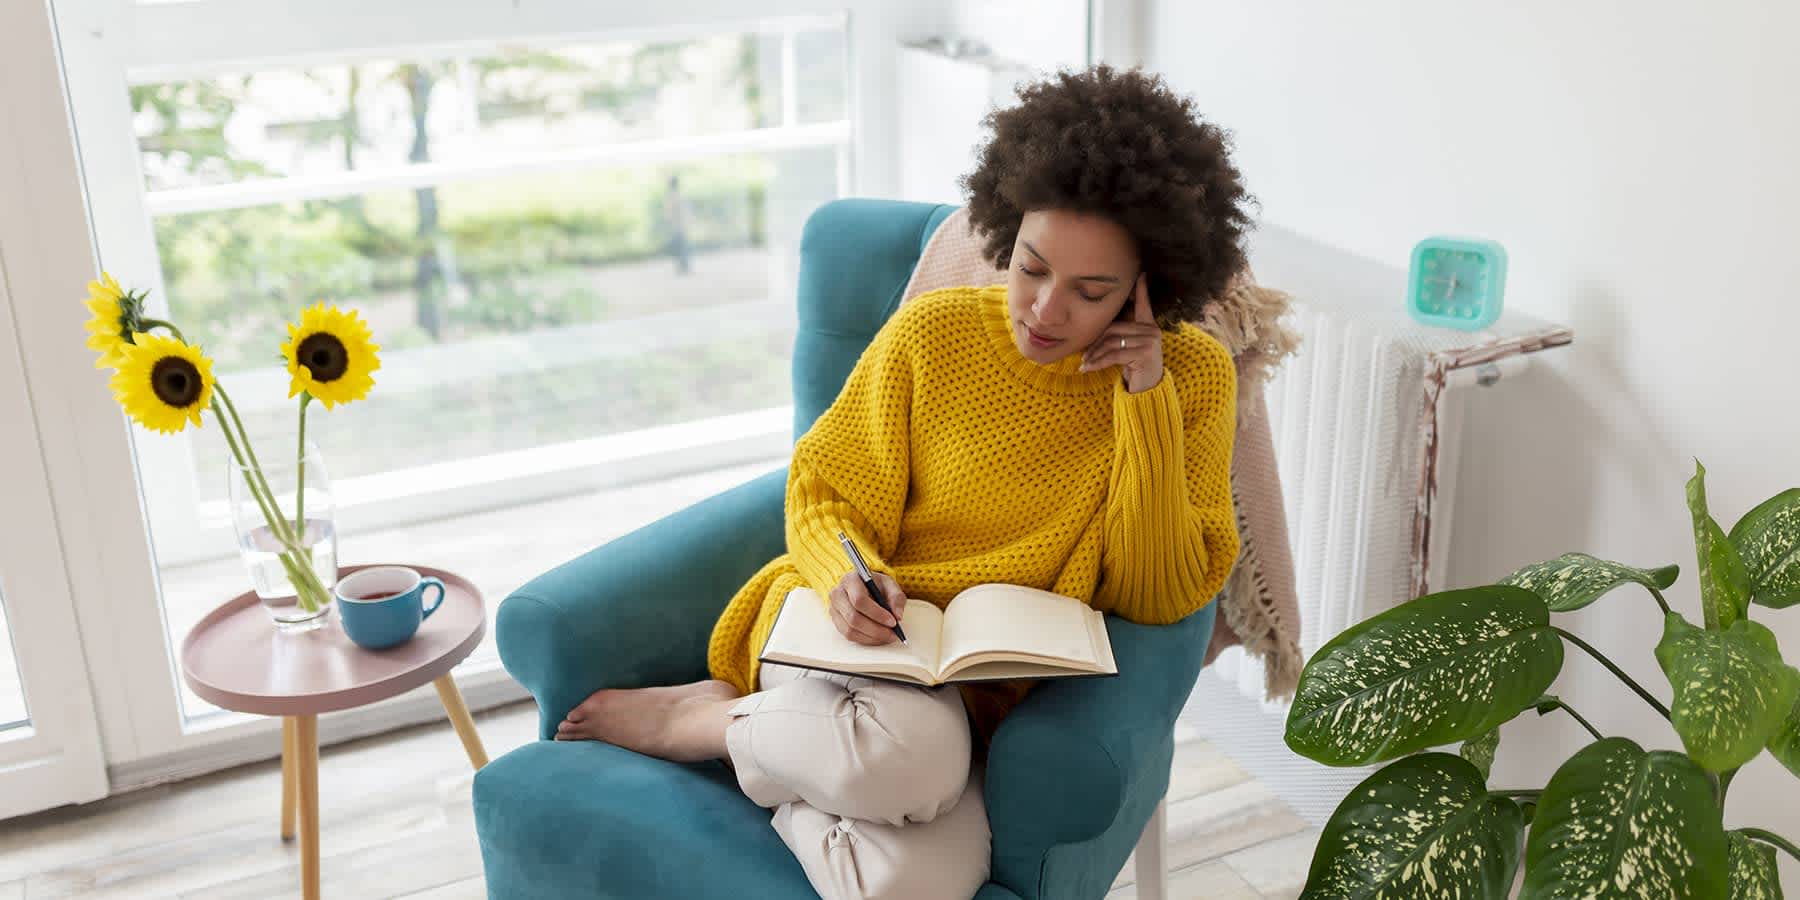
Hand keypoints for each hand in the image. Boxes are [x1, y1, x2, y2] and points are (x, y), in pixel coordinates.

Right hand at [829, 571, 907, 644]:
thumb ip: (896, 598)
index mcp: (850, 580)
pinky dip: (866, 639)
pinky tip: (877, 637)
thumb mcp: (890, 585)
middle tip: (892, 633)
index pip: (859, 600)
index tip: (893, 622)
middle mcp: (838, 594)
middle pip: (853, 617)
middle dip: (876, 629)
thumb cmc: (876, 585)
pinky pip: (849, 635)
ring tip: (887, 636)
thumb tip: (898, 616)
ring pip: (850, 629)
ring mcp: (834, 609)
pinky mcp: (836, 621)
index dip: (877, 614)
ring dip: (871, 637)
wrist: (863, 586)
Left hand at [1079, 273, 1163, 392]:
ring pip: (1111, 343)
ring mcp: (1150, 342)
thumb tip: (1094, 331)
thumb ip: (1119, 336)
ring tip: (1084, 364)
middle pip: (1114, 329)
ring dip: (1094, 355)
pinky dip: (1097, 362)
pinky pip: (1113, 355)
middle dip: (1095, 343)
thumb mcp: (1128, 348)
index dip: (1142, 290)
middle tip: (1083, 355)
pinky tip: (1086, 369)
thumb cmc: (1136, 367)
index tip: (1142, 273)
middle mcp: (1152, 331)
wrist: (1148, 389)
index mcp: (1149, 327)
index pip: (1144, 305)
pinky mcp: (1145, 354)